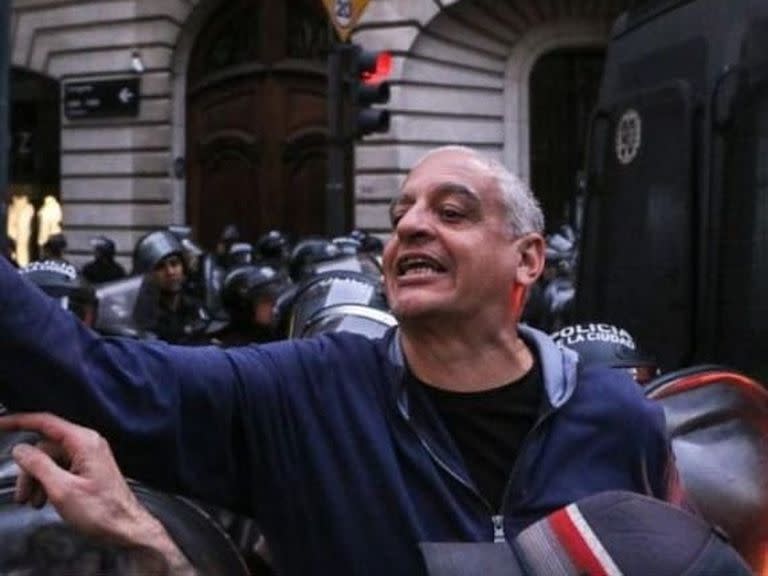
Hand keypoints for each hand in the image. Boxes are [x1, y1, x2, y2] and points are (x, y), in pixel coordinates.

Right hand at [0, 412, 196, 574]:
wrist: (126, 527)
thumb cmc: (99, 510)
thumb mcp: (62, 489)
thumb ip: (38, 465)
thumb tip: (19, 448)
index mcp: (83, 441)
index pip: (45, 422)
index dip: (19, 421)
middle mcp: (87, 443)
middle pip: (45, 447)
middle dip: (29, 470)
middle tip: (22, 497)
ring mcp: (89, 456)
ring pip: (51, 460)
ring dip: (37, 480)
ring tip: (33, 503)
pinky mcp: (89, 469)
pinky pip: (61, 469)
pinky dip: (49, 483)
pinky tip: (44, 501)